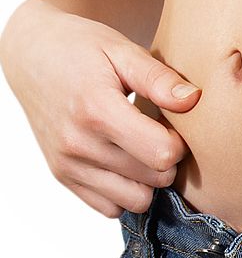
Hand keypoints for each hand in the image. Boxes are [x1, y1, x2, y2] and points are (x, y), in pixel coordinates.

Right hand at [0, 0, 200, 217]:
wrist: (32, 55)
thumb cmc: (82, 49)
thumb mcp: (122, 50)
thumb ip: (159, 78)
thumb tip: (194, 100)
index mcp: (96, 109)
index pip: (161, 154)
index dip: (179, 143)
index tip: (171, 126)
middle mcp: (78, 143)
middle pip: (155, 179)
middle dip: (167, 160)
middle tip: (158, 135)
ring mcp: (68, 164)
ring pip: (136, 201)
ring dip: (149, 181)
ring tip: (142, 150)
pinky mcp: (64, 177)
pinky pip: (110, 208)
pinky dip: (125, 192)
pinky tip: (126, 164)